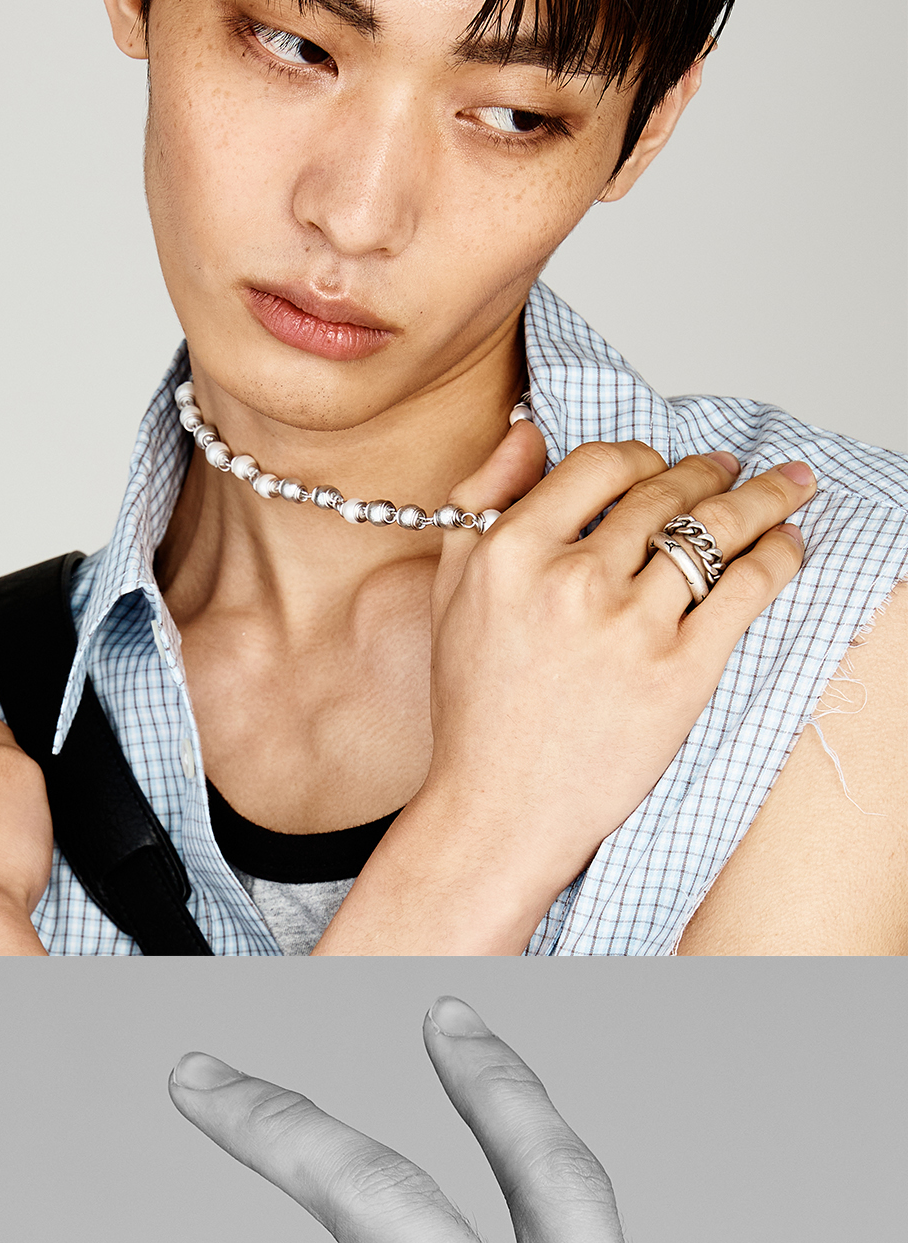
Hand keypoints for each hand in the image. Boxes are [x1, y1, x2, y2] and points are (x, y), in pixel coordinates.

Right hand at [418, 421, 812, 941]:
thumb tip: (529, 430)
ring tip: (788, 488)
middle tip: (733, 468)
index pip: (600, 466)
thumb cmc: (477, 710)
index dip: (642, 458)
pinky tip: (791, 540)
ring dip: (762, 498)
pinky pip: (746, 589)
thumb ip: (483, 500)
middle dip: (711, 471)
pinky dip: (779, 554)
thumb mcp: (451, 591)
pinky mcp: (680, 673)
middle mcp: (572, 580)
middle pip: (665, 495)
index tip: (663, 467)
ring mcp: (630, 627)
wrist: (500, 811)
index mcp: (512, 552)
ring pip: (714, 532)